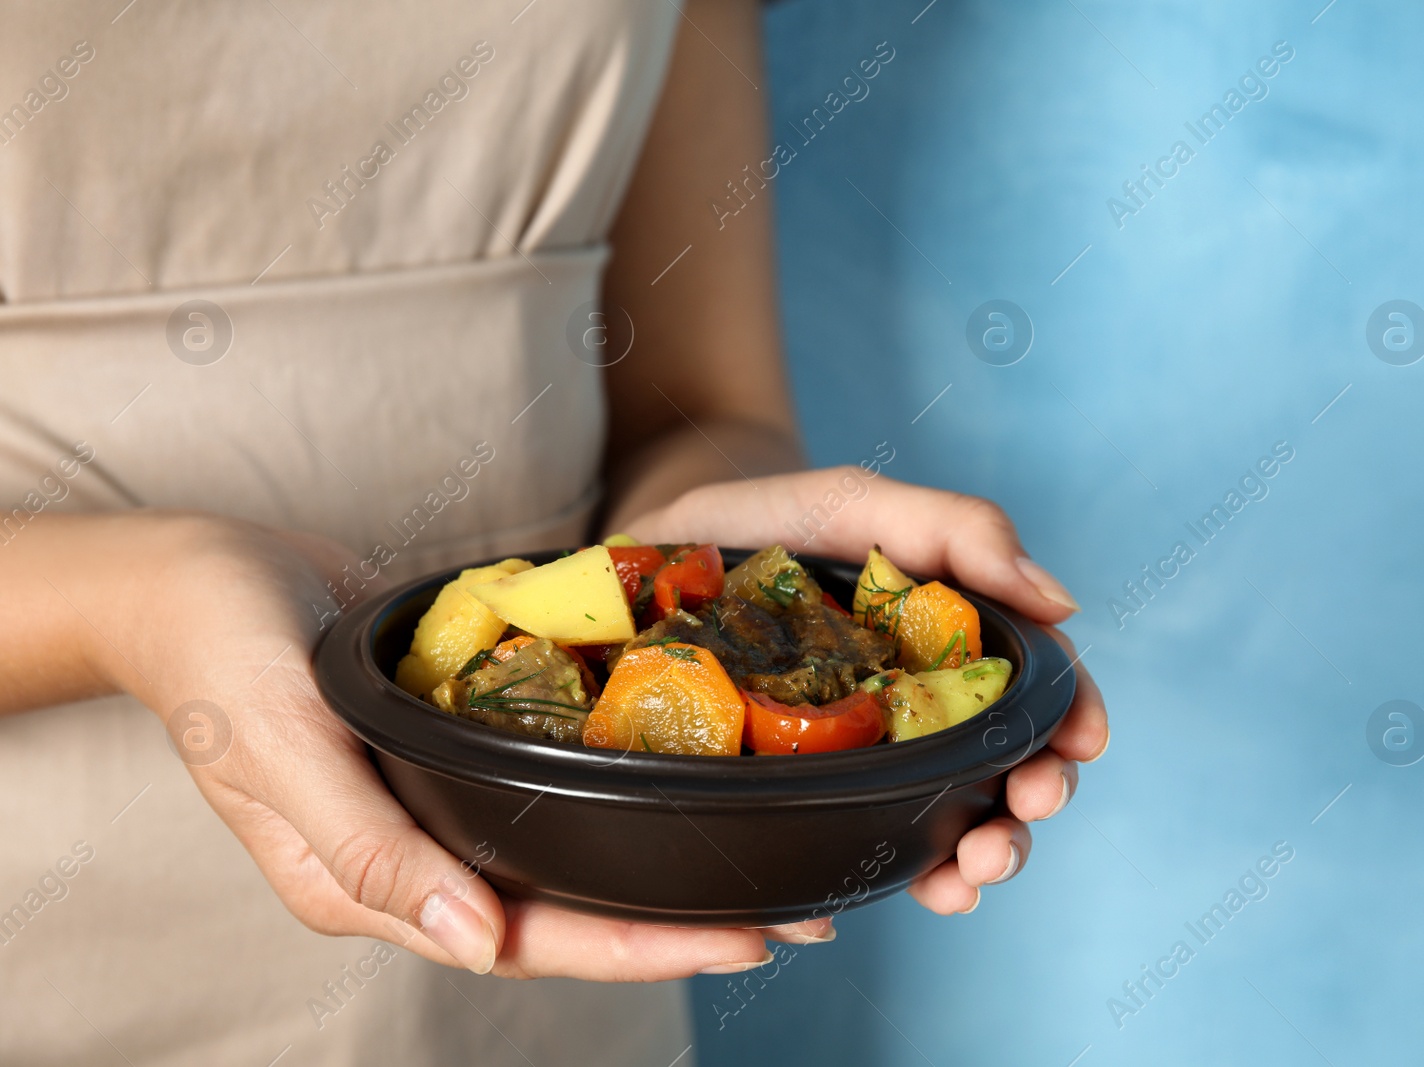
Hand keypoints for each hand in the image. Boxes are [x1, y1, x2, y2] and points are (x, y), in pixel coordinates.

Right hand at [72, 512, 816, 979]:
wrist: (197, 571)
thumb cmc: (220, 658)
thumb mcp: (280, 750)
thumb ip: (368, 851)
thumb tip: (479, 943)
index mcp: (375, 887)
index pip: (530, 942)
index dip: (640, 948)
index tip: (745, 940)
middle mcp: (421, 858)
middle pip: (572, 912)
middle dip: (682, 921)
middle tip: (796, 917)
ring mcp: (442, 804)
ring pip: (573, 854)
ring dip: (667, 861)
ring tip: (771, 860)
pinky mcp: (459, 748)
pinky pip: (552, 786)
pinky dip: (623, 789)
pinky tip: (689, 772)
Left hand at [624, 468, 1110, 914]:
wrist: (647, 556)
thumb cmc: (762, 521)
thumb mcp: (855, 503)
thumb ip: (955, 530)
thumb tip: (1059, 602)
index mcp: (944, 641)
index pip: (1034, 687)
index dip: (1070, 717)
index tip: (1081, 743)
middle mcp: (915, 707)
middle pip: (1002, 771)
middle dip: (1024, 813)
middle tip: (1010, 829)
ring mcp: (861, 757)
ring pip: (943, 823)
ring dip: (970, 861)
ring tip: (959, 881)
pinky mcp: (799, 795)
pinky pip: (853, 848)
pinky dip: (883, 879)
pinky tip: (884, 895)